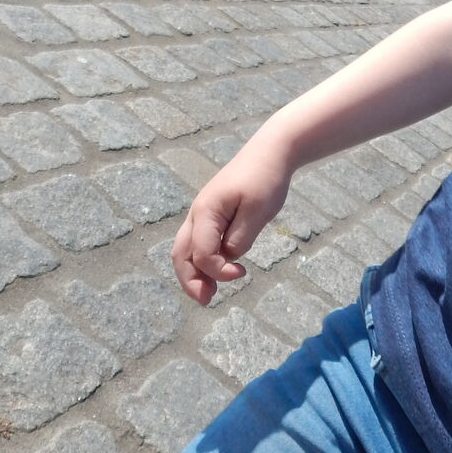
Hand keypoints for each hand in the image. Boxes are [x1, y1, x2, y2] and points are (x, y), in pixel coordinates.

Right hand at [171, 137, 292, 304]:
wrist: (269, 151)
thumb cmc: (266, 179)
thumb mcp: (258, 211)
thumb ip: (240, 238)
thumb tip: (227, 258)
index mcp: (206, 211)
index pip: (202, 253)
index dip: (218, 271)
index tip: (243, 273)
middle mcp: (197, 213)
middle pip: (181, 254)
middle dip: (190, 280)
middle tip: (206, 300)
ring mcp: (201, 212)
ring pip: (185, 249)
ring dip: (193, 272)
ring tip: (209, 293)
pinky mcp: (211, 213)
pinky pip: (197, 241)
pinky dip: (201, 260)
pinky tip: (218, 269)